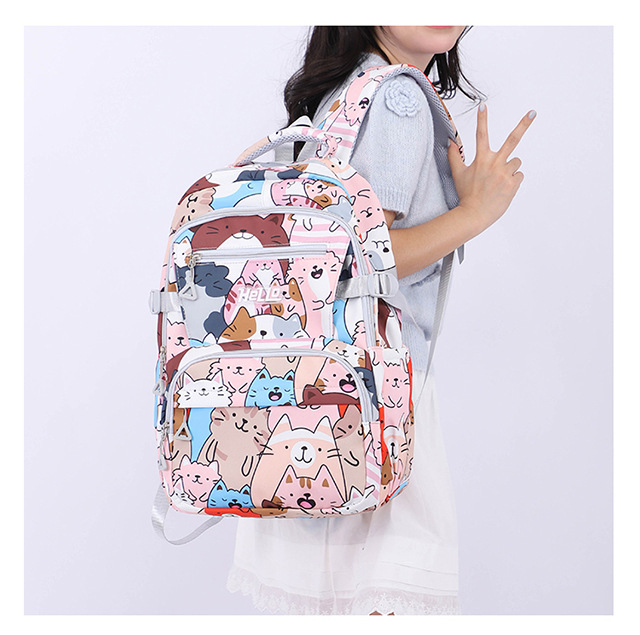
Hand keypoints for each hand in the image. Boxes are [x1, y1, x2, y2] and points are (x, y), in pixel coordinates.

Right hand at [447, 104, 535, 233]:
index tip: (483, 106)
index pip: (481, 135)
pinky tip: (503, 189)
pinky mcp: (513, 183)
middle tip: (533, 112)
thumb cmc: (466, 195)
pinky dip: (513, 181)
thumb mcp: (458, 175)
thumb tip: (450, 143)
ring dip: (510, 169)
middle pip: (512, 139)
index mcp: (481, 159)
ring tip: (499, 181)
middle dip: (524, 124)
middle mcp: (494, 163)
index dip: (482, 119)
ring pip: (516, 162)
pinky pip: (519, 176)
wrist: (473, 214)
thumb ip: (454, 156)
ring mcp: (505, 173)